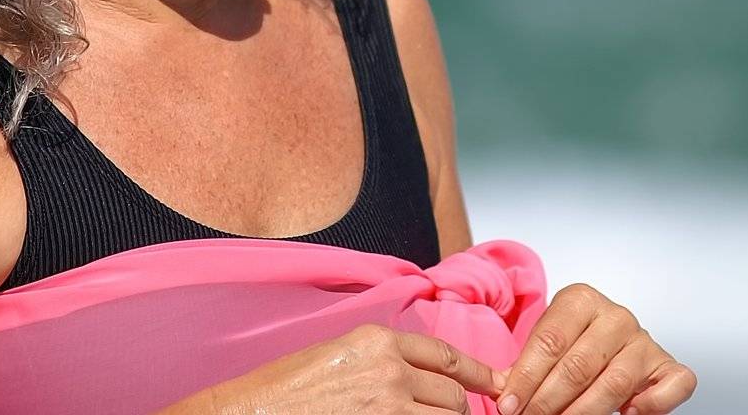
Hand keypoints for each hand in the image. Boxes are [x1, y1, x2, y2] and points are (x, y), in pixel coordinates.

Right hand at [199, 322, 507, 413]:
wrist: (252, 411)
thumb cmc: (286, 387)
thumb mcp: (339, 351)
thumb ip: (384, 357)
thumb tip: (419, 376)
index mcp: (379, 340)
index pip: (447, 356)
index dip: (478, 373)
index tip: (496, 384)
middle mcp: (390, 370)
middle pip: (451, 397)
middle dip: (457, 413)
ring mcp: (387, 406)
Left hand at [495, 283, 695, 414]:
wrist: (605, 341)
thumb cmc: (570, 346)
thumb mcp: (542, 347)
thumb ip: (520, 369)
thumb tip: (496, 393)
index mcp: (581, 301)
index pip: (549, 342)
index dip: (526, 378)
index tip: (509, 406)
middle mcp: (616, 316)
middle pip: (578, 365)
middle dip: (548, 401)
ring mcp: (644, 340)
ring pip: (615, 382)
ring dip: (584, 411)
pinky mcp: (668, 365)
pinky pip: (673, 383)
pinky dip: (653, 403)